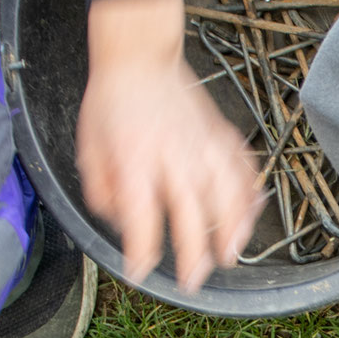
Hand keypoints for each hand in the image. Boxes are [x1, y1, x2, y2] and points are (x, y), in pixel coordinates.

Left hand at [77, 0, 262, 291]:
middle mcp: (173, 154)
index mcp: (135, 160)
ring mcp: (202, 143)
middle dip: (193, 253)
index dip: (140, 250)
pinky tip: (250, 214)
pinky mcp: (220, 133)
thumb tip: (123, 223)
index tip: (138, 272)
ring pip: (227, 193)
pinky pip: (243, 168)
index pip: (141, 216)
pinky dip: (250, 194)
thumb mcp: (88, 150)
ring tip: (230, 255)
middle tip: (192, 281)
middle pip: (190, 213)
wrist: (138, 56)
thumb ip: (102, 192)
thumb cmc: (110, 104)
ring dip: (231, 228)